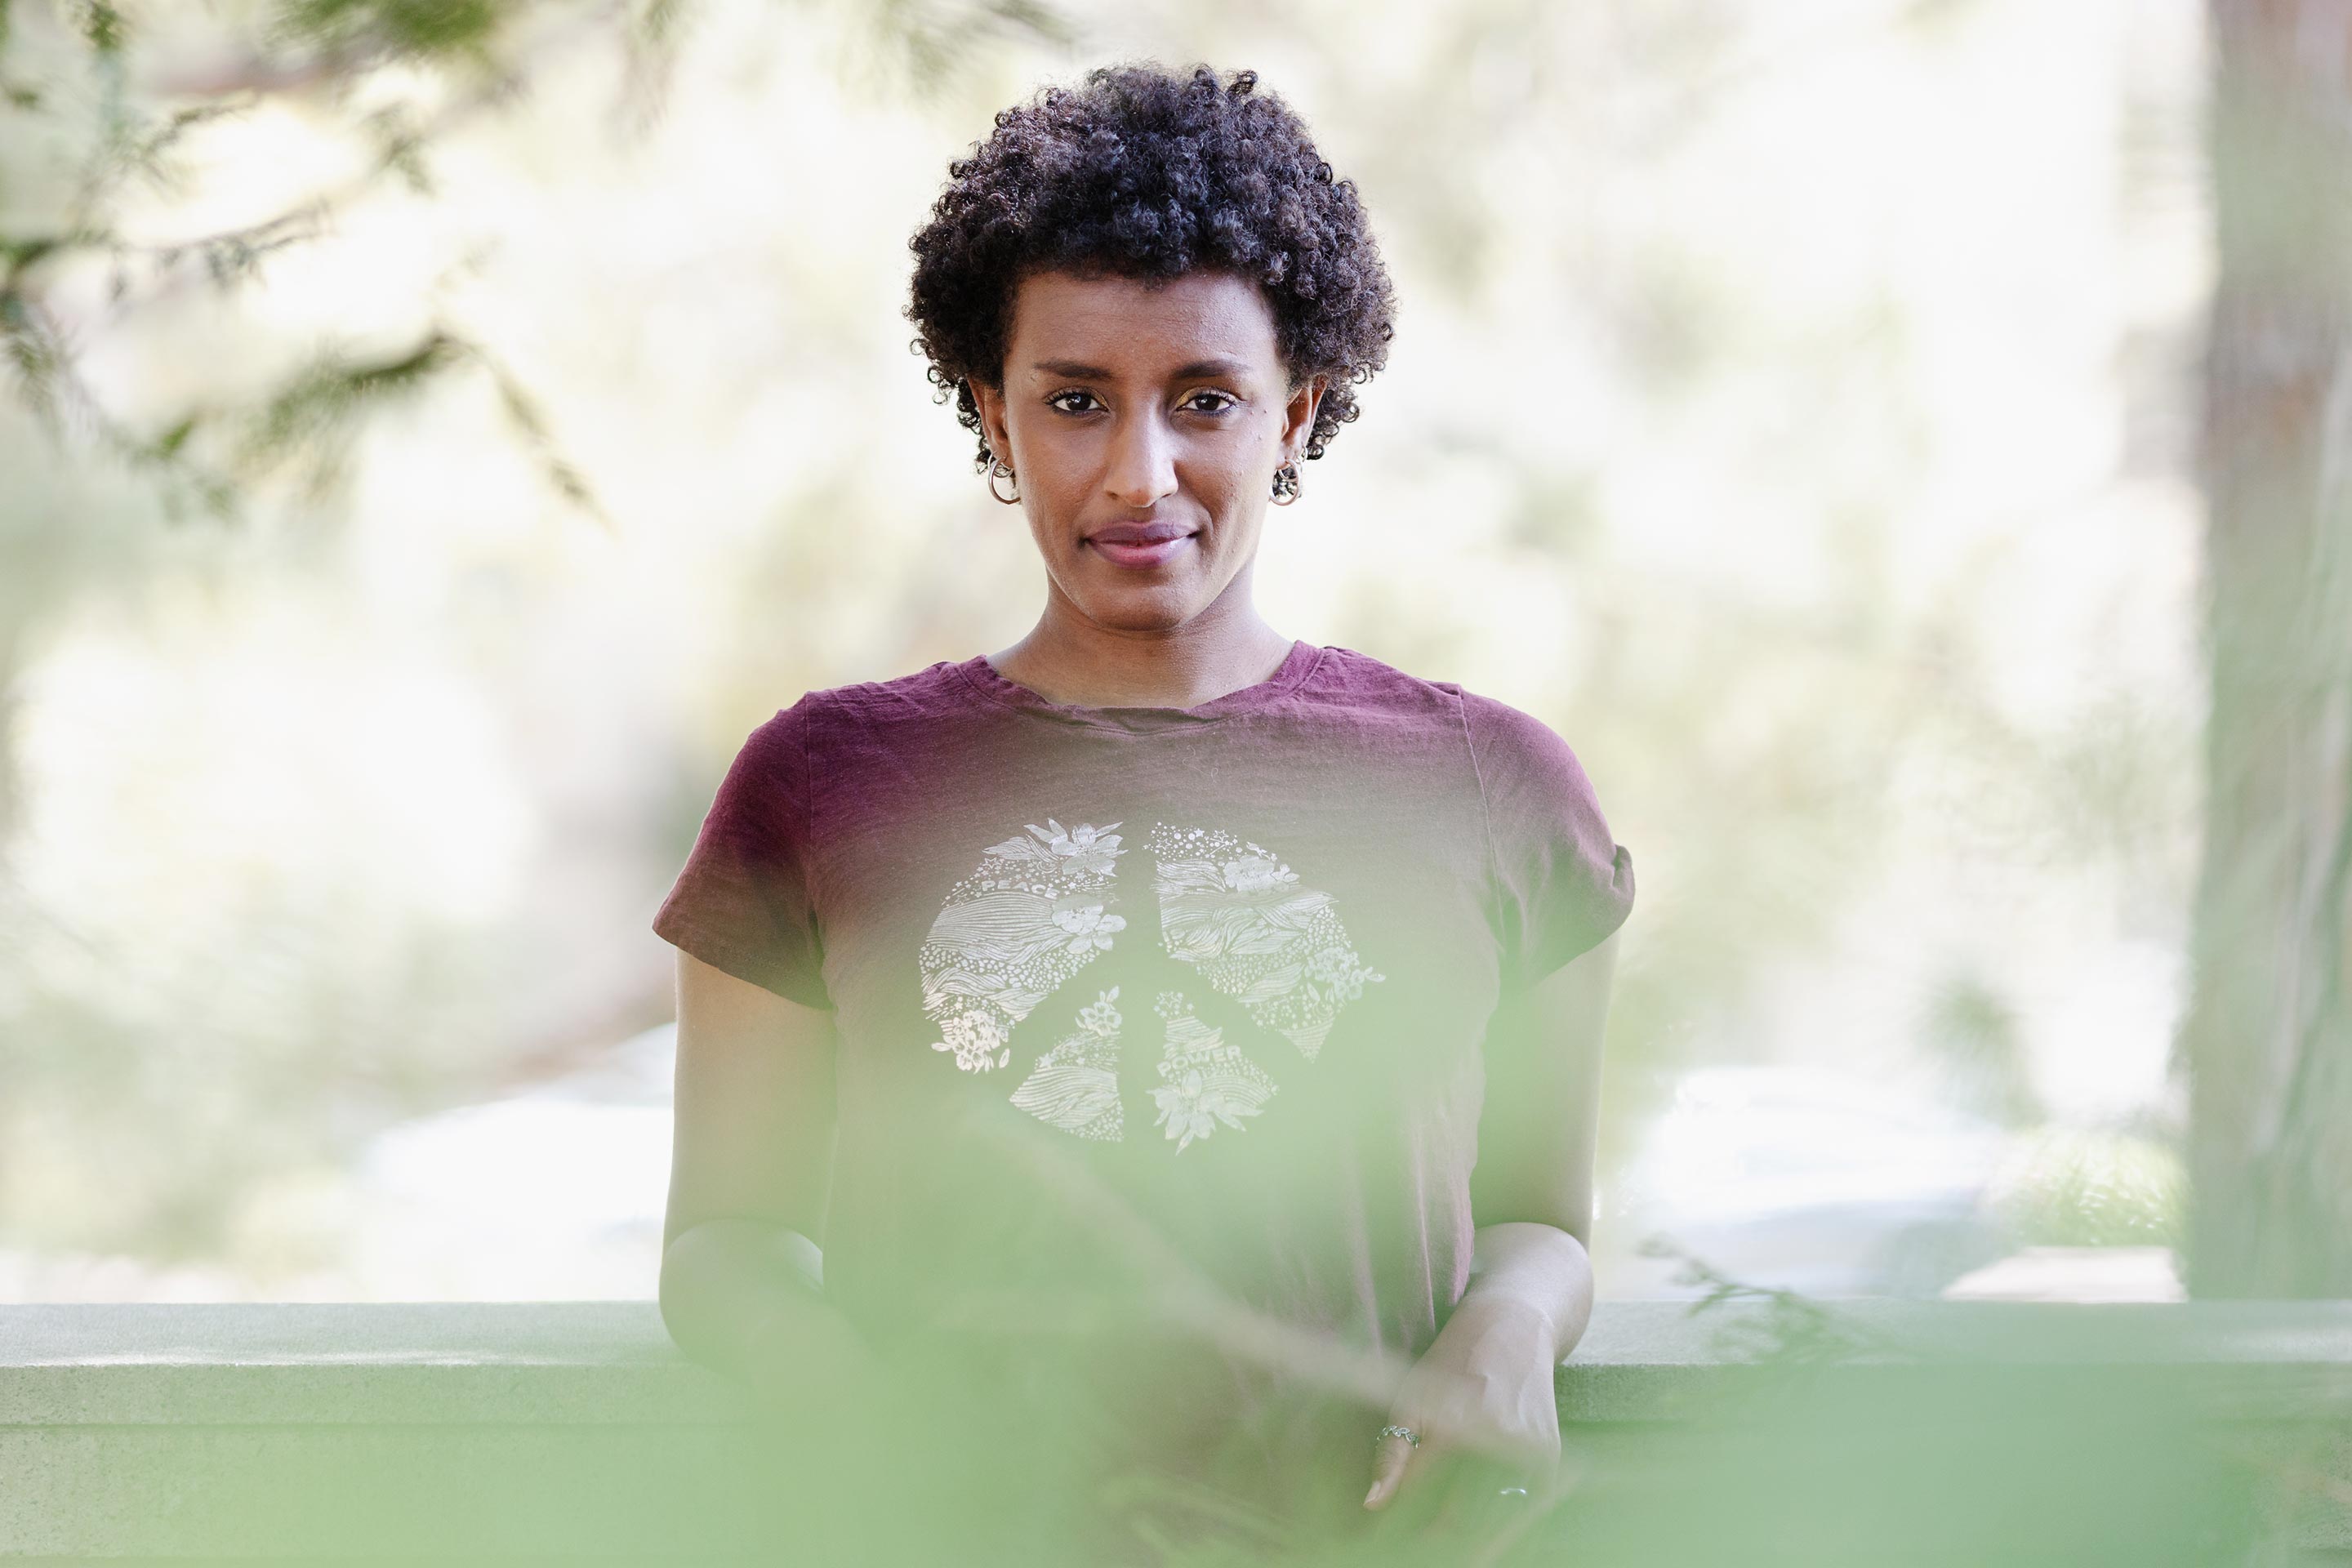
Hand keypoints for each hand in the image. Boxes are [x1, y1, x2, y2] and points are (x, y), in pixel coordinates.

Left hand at [1362, 1295, 1561, 1532]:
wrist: (1513, 1327)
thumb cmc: (1451, 1362)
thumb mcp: (1411, 1397)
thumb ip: (1391, 1453)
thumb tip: (1372, 1505)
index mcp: (1452, 1426)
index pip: (1423, 1503)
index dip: (1407, 1531)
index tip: (1389, 1542)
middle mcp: (1494, 1441)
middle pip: (1463, 1522)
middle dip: (1438, 1542)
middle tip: (1418, 1548)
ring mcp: (1527, 1450)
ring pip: (1497, 1522)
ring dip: (1473, 1541)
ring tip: (1448, 1547)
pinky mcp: (1549, 1456)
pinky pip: (1525, 1508)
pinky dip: (1506, 1527)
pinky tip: (1485, 1537)